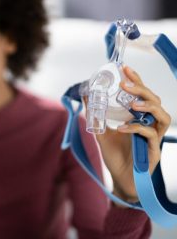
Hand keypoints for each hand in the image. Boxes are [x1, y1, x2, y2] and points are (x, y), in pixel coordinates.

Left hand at [95, 66, 170, 201]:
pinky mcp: (153, 150)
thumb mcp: (102, 132)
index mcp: (139, 117)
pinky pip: (150, 135)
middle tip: (125, 84)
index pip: (141, 94)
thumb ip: (95, 116)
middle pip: (155, 100)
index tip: (124, 68)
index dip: (136, 80)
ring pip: (162, 115)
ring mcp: (153, 137)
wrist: (121, 179)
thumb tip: (85, 97)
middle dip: (141, 89)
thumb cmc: (115, 155)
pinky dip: (136, 129)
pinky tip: (122, 128)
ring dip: (147, 106)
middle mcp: (149, 124)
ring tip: (132, 104)